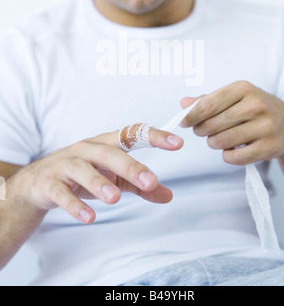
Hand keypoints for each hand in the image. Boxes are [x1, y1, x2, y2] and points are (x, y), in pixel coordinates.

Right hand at [19, 128, 183, 223]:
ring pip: (83, 170)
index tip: (177, 143)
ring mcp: (66, 165)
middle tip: (150, 181)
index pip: (132, 134)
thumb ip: (139, 185)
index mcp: (105, 144)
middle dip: (130, 166)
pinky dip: (75, 205)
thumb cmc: (82, 173)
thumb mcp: (112, 177)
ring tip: (115, 198)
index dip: (154, 136)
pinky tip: (89, 217)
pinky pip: (62, 193)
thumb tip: (167, 195)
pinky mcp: (50, 183)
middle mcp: (86, 149)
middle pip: (109, 153)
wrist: (37, 182)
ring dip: (99, 183)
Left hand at [180, 81, 283, 165]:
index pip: (207, 105)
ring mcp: (264, 127)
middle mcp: (255, 105)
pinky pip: (233, 158)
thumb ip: (208, 100)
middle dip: (201, 131)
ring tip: (218, 139)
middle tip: (203, 131)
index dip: (191, 116)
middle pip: (211, 124)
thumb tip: (183, 103)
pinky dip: (226, 156)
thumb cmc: (255, 109)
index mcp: (243, 89)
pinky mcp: (268, 147)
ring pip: (220, 141)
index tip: (184, 122)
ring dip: (213, 143)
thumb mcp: (234, 96)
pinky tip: (231, 150)